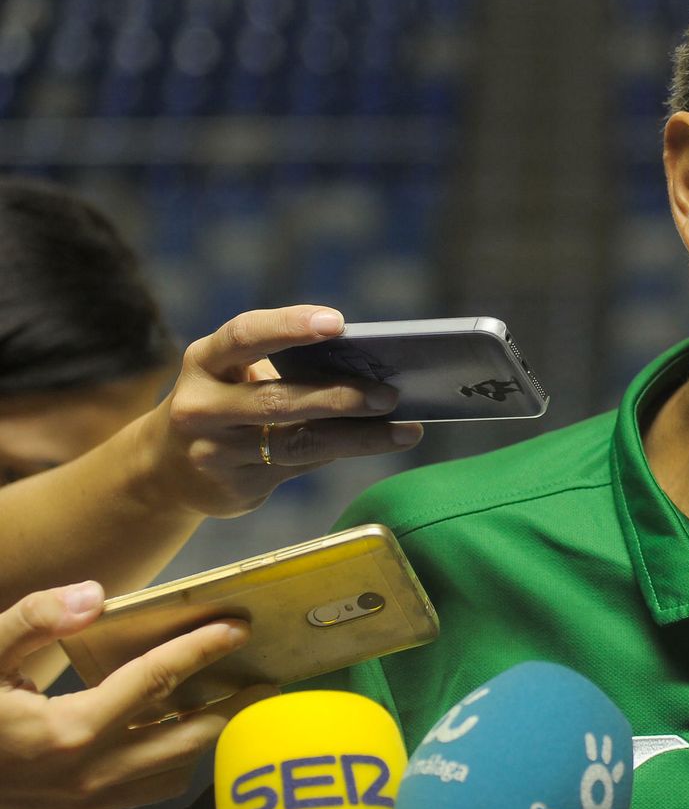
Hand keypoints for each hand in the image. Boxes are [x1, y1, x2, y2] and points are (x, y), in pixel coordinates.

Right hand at [1, 582, 273, 808]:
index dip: (202, 649)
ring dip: (203, 734)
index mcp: (67, 731)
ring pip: (174, 769)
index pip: (156, 681)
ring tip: (225, 697)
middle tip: (265, 674)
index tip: (238, 627)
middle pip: (188, 736)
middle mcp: (86, 774)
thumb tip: (96, 597)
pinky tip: (174, 725)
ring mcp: (85, 802)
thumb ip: (35, 619)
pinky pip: (148, 790)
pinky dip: (172, 758)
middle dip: (232, 703)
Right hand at [138, 305, 422, 517]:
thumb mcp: (235, 376)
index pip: (243, 336)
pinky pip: (301, 466)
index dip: (289, 327)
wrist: (165, 469)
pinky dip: (347, 451)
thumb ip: (284, 369)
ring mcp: (215, 451)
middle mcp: (201, 406)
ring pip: (297, 442)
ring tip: (404, 428)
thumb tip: (369, 368)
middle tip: (389, 394)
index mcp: (204, 361)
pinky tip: (385, 442)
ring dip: (358, 435)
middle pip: (277, 399)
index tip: (338, 322)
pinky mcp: (235, 486)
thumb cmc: (225, 402)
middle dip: (339, 396)